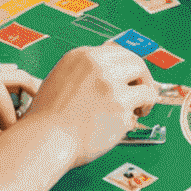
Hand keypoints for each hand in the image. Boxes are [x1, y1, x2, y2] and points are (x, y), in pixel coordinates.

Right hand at [9, 44, 159, 171]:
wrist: (44, 139)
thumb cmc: (47, 118)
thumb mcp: (61, 79)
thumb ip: (86, 72)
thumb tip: (112, 74)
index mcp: (82, 56)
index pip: (118, 51)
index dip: (128, 66)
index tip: (132, 77)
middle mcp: (99, 66)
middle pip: (137, 63)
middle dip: (144, 79)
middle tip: (142, 92)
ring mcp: (112, 87)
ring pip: (146, 88)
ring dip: (146, 100)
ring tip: (139, 110)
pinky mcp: (120, 109)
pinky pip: (137, 112)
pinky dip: (133, 120)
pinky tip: (121, 126)